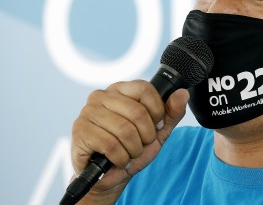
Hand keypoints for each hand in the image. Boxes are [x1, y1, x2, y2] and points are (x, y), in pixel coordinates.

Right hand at [70, 81, 188, 194]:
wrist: (110, 174)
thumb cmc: (132, 147)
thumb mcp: (158, 130)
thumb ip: (172, 111)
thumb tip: (183, 93)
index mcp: (121, 89)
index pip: (145, 89)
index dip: (157, 111)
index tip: (155, 125)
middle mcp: (101, 96)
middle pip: (137, 112)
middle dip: (146, 135)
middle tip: (141, 143)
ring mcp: (88, 112)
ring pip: (124, 130)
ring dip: (134, 149)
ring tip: (129, 152)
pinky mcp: (80, 131)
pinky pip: (110, 145)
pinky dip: (121, 157)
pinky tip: (118, 159)